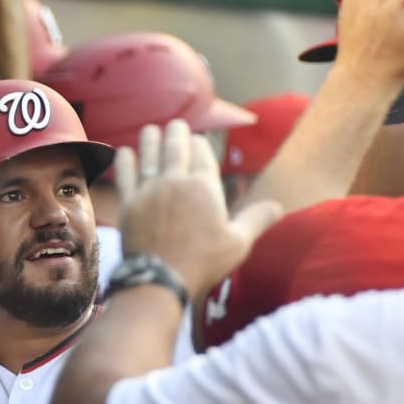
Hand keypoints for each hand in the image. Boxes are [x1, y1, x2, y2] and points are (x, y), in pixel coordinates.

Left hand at [114, 120, 281, 298]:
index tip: (198, 139)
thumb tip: (279, 207)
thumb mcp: (238, 243)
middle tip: (176, 125)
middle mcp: (175, 181)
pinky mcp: (128, 203)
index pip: (202, 154)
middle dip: (177, 133)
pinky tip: (124, 152)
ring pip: (149, 155)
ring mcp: (149, 190)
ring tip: (152, 130)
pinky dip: (124, 161)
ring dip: (151, 139)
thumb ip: (257, 219)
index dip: (200, 144)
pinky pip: (124, 175)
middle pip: (176, 147)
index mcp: (204, 187)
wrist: (160, 279)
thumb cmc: (203, 262)